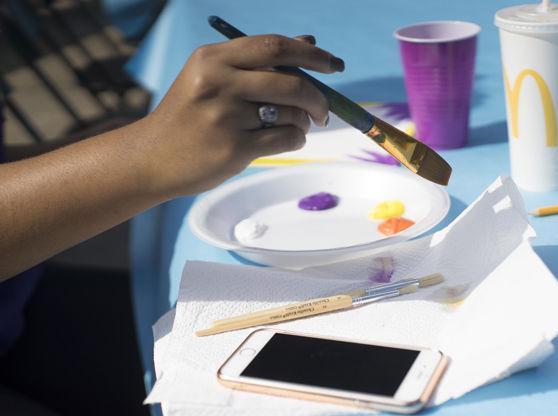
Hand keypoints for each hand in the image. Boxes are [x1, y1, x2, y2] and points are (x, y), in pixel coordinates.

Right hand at [135, 34, 343, 196]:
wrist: (151, 158)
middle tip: (323, 110)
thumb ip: (259, 61)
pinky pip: (287, 139)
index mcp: (213, 59)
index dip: (311, 55)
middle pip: (292, 83)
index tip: (333, 64)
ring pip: (292, 114)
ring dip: (302, 122)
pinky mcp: (233, 148)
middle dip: (318, 98)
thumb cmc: (190, 115)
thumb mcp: (213, 77)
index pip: (275, 47)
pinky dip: (295, 139)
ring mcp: (225, 117)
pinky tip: (283, 140)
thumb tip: (309, 43)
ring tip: (289, 126)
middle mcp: (218, 83)